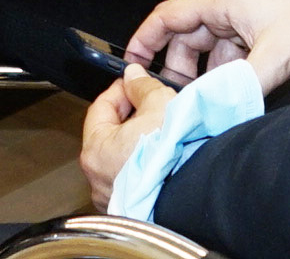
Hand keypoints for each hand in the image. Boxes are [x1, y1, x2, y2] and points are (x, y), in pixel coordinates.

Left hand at [79, 67, 177, 207]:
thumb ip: (142, 87)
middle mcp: (99, 180)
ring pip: (125, 161)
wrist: (194, 198)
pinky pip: (138, 182)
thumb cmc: (171, 157)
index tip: (134, 84)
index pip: (100, 108)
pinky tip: (168, 159)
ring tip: (164, 132)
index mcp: (95, 151)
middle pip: (111, 136)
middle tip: (152, 106)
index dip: (120, 91)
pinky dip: (149, 168)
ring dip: (141, 144)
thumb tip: (135, 76)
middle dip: (132, 118)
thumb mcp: (159, 105)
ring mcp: (116, 200)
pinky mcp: (135, 212)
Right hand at [128, 0, 289, 90]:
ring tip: (209, 102)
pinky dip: (232, 75)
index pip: (168, 16)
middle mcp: (233, 7)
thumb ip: (242, 85)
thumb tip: (216, 110)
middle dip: (179, 69)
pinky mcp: (270, 33)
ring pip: (215, 50)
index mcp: (224, 1)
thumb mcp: (277, 56)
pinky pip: (238, 56)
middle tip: (176, 98)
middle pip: (189, 38)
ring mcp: (252, 20)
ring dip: (209, 75)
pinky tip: (238, 95)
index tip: (131, 64)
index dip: (144, 39)